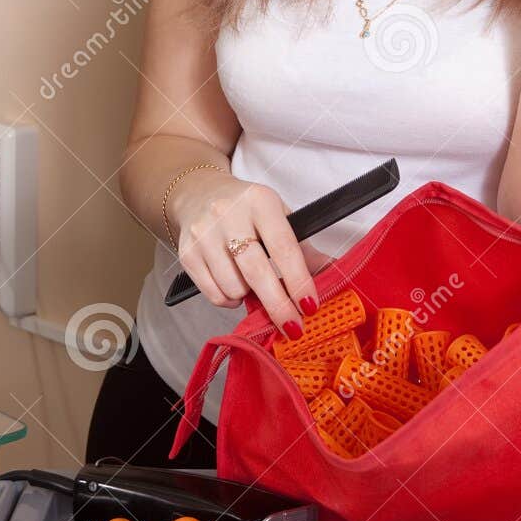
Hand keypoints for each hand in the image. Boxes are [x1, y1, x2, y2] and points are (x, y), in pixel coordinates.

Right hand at [168, 171, 324, 335]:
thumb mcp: (278, 217)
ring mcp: (204, 234)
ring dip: (249, 296)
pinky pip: (213, 294)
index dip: (298, 280)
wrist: (198, 194)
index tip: (309, 306)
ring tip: (252, 283)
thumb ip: (303, 248)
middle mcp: (229, 215)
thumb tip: (333, 273)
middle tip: (293, 326)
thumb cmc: (247, 210)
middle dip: (278, 305)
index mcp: (260, 202)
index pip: (283, 247)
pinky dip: (228, 299)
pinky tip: (234, 285)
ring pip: (233, 287)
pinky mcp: (187, 253)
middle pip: (256, 272)